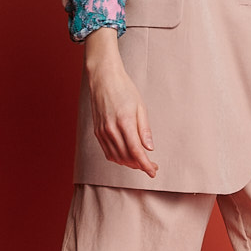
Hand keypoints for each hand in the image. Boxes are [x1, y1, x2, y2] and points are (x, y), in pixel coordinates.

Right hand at [84, 29, 157, 177]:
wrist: (104, 78)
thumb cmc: (124, 89)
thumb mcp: (141, 107)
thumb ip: (144, 129)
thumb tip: (149, 148)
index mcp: (124, 122)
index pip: (136, 151)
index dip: (145, 165)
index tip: (153, 171)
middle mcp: (111, 129)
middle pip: (126, 157)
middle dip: (140, 165)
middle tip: (152, 166)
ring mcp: (102, 131)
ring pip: (116, 157)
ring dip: (129, 164)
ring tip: (141, 163)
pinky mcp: (97, 132)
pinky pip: (108, 152)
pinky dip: (118, 158)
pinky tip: (127, 157)